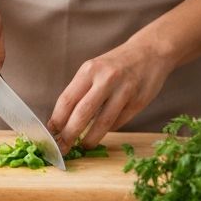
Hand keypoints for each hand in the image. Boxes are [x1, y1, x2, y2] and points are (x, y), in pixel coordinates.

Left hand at [47, 40, 175, 151]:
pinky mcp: (138, 102)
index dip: (57, 120)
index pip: (67, 100)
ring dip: (90, 139)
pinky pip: (119, 122)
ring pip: (103, 123)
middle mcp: (106, 79)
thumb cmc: (115, 64)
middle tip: (63, 148)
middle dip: (69, 135)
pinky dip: (108, 130)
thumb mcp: (94, 69)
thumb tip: (63, 120)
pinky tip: (103, 132)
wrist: (150, 52)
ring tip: (83, 146)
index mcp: (89, 70)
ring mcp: (124, 91)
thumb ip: (81, 91)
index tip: (50, 134)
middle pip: (82, 113)